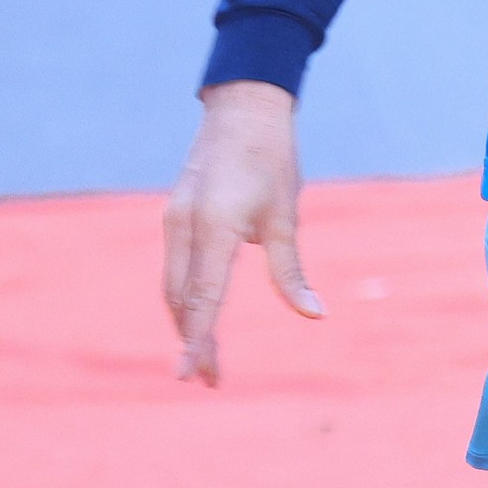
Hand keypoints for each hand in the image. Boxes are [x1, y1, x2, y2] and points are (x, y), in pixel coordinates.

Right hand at [160, 80, 318, 383]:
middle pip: (182, 300)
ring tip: (205, 357)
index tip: (193, 376)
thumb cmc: (272, 159)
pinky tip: (196, 315)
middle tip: (211, 380)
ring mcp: (174, 218)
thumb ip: (290, 270)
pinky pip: (174, 267)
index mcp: (214, 225)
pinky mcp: (174, 214)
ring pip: (174, 286)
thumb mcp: (285, 215)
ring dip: (186, 323)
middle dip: (193, 342)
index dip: (198, 341)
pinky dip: (183, 297)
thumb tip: (314, 314)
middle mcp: (184, 225)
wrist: (243, 108)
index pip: (203, 297)